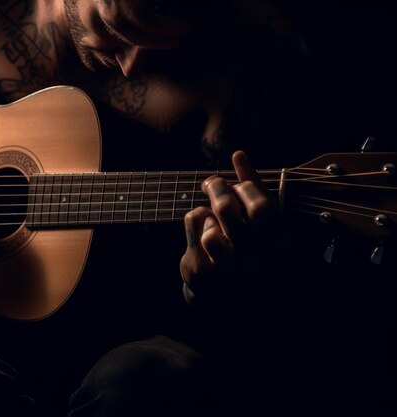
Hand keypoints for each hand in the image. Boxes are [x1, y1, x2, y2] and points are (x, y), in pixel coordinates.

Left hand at [179, 150, 287, 301]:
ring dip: (208, 206)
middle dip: (218, 187)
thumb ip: (254, 190)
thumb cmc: (249, 251)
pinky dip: (196, 220)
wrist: (227, 298)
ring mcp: (227, 270)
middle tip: (211, 183)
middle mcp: (256, 262)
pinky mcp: (203, 271)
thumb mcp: (261, 223)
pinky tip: (202, 231)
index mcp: (280, 249)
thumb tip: (239, 154)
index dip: (245, 186)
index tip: (236, 184)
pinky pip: (195, 226)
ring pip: (210, 215)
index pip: (261, 207)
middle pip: (229, 208)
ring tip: (211, 213)